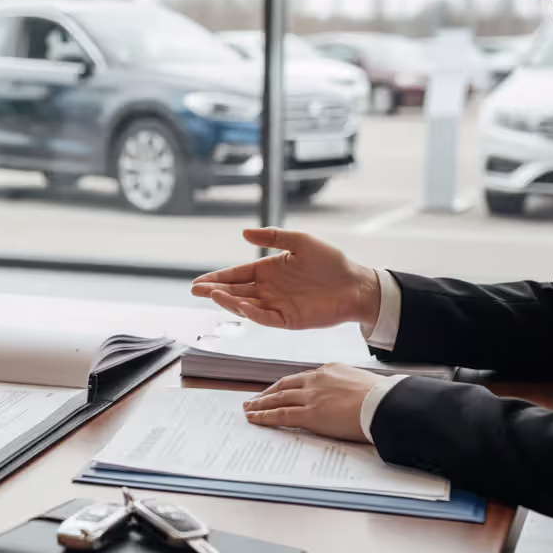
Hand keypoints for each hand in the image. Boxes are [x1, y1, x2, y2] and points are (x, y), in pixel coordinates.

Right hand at [191, 227, 380, 330]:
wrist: (356, 284)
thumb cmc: (331, 262)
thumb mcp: (300, 241)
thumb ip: (272, 237)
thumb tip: (244, 233)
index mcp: (267, 271)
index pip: (236, 275)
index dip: (217, 278)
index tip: (198, 282)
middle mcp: (268, 290)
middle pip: (235, 291)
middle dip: (214, 291)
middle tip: (195, 291)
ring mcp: (277, 306)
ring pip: (245, 305)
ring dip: (229, 301)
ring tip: (213, 295)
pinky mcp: (288, 320)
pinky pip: (265, 318)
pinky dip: (252, 313)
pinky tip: (240, 305)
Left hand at [242, 363, 381, 442]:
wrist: (386, 404)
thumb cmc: (382, 397)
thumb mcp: (361, 382)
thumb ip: (347, 387)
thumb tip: (348, 397)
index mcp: (330, 370)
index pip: (301, 378)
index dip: (286, 385)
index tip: (278, 390)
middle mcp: (316, 380)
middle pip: (284, 385)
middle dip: (267, 393)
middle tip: (254, 399)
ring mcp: (311, 396)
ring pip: (278, 399)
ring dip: (260, 404)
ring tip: (248, 409)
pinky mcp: (309, 413)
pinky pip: (280, 415)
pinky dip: (264, 416)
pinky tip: (254, 419)